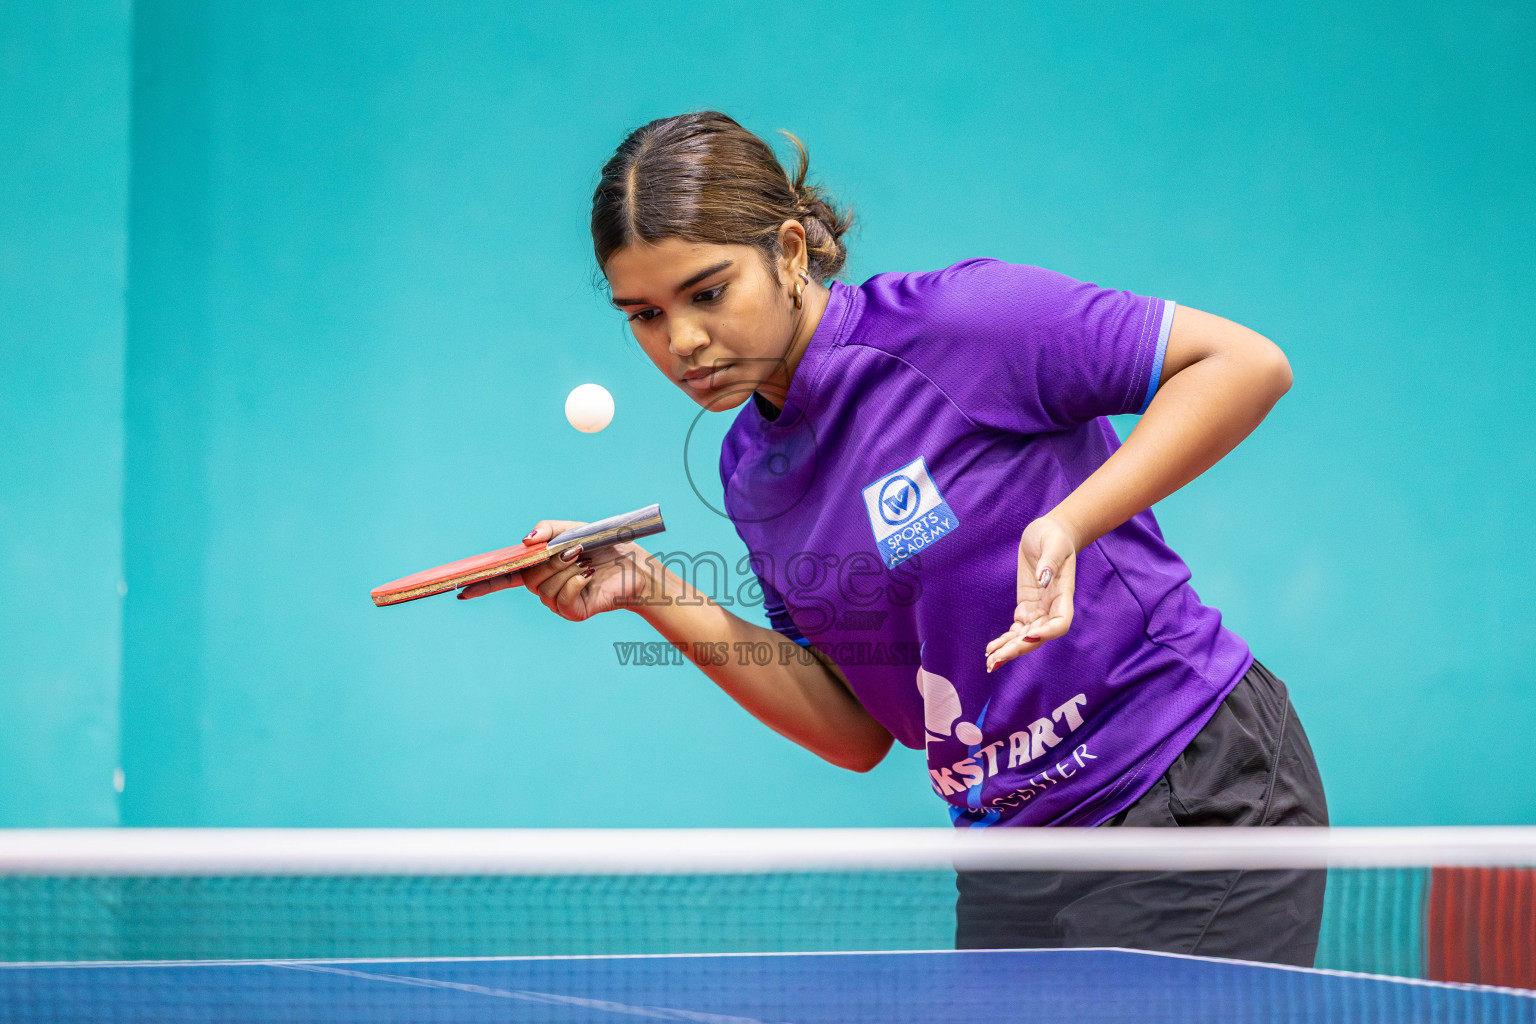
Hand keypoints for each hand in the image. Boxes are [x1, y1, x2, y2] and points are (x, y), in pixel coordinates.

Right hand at [456, 519, 656, 621]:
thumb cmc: (603, 546)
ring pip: (545, 586)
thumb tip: (525, 541)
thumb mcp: (572, 529)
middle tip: (574, 551)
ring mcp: (556, 602)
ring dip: (567, 568)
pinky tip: (589, 577)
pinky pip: (562, 597)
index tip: (461, 589)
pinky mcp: (572, 613)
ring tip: (586, 562)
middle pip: (528, 577)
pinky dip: (577, 582)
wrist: (634, 565)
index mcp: (538, 568)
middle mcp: (543, 588)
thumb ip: (547, 530)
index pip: (504, 577)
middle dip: (550, 560)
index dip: (483, 583)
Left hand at [985, 514, 1077, 671]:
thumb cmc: (1055, 537)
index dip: (1046, 633)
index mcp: (1063, 595)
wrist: (1050, 533)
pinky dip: (1005, 640)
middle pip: (1038, 636)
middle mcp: (1052, 607)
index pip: (1059, 622)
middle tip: (997, 660)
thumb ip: (1049, 562)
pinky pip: (1017, 629)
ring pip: (1025, 637)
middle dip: (1018, 649)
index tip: (1028, 635)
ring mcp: (1039, 609)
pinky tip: (991, 650)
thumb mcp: (1054, 544)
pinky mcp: (1026, 606)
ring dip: (1009, 650)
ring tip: (990, 662)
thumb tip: (1042, 578)